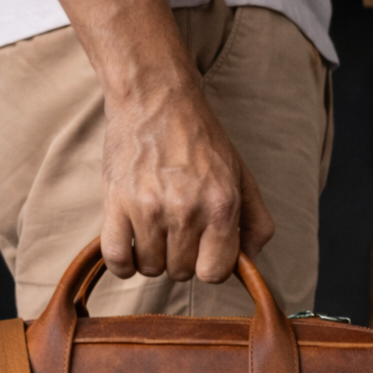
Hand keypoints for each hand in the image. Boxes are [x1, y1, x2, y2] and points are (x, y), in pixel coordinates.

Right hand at [100, 83, 274, 283]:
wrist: (155, 99)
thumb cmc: (200, 139)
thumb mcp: (241, 176)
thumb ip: (256, 222)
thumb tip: (251, 262)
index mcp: (221, 205)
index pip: (215, 273)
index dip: (209, 265)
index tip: (203, 249)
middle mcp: (187, 210)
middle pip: (181, 272)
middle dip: (180, 258)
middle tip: (177, 229)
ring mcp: (149, 208)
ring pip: (150, 268)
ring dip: (152, 256)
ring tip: (154, 228)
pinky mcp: (116, 202)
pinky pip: (116, 258)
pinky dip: (123, 262)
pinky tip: (130, 243)